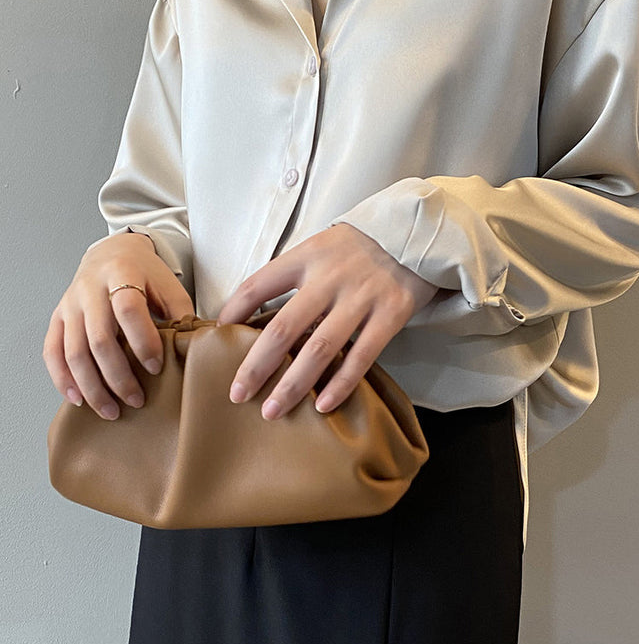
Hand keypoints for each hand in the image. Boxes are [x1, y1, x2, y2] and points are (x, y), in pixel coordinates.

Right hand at [43, 232, 194, 419]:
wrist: (112, 253)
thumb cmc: (145, 274)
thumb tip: (193, 351)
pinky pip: (52, 352)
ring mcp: (70, 305)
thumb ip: (181, 314)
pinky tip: (78, 399)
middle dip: (118, 376)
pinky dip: (62, 379)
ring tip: (111, 411)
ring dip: (92, 386)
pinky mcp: (57, 318)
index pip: (128, 310)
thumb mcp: (169, 285)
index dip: (143, 342)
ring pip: (74, 352)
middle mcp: (89, 289)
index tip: (156, 368)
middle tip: (137, 400)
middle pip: (99, 338)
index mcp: (122, 275)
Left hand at [216, 222, 439, 419]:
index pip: (257, 285)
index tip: (216, 340)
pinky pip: (362, 356)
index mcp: (306, 257)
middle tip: (237, 394)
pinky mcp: (391, 314)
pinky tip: (322, 405)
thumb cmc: (358, 246)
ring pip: (319, 348)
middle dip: (256, 366)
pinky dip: (341, 383)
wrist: (417, 231)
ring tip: (273, 411)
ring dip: (293, 384)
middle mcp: (330, 277)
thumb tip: (254, 316)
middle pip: (283, 328)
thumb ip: (292, 275)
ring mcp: (361, 297)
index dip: (232, 314)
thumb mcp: (319, 247)